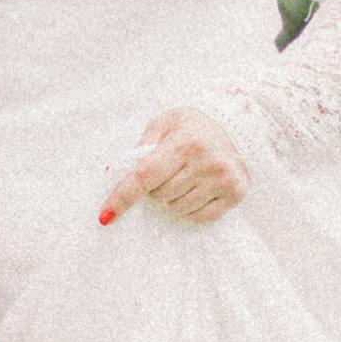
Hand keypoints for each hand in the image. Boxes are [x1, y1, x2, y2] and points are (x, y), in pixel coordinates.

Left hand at [98, 108, 248, 229]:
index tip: (105, 216)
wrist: (234, 126)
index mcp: (184, 143)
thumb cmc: (191, 126)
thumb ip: (140, 147)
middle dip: (155, 188)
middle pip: (160, 195)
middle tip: (167, 171)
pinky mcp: (235, 193)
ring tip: (185, 178)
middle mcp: (206, 161)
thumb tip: (112, 174)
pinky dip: (190, 208)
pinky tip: (198, 190)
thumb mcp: (163, 124)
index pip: (145, 176)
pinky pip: (199, 217)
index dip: (123, 197)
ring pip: (177, 208)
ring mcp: (223, 179)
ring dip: (172, 199)